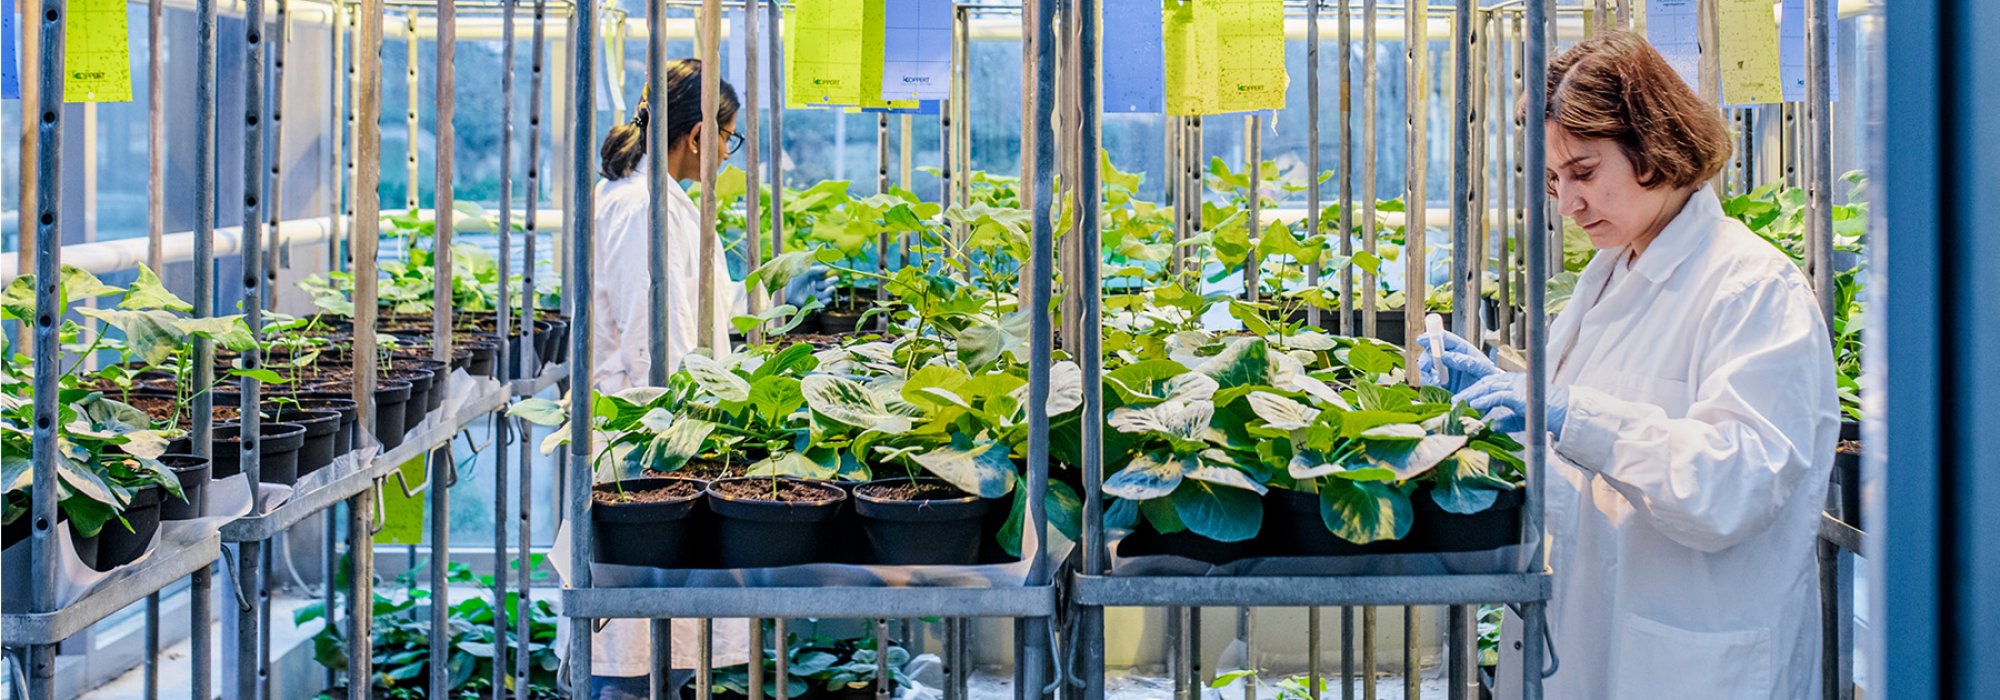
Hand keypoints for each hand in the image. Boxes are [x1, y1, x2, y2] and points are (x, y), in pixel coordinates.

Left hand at [782, 265, 835, 307]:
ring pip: (823, 293)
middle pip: (824, 284)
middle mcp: (811, 285)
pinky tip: (828, 299)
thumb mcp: (805, 271)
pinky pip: (819, 303)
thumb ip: (817, 269)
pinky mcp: (808, 302)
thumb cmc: (794, 277)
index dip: (828, 274)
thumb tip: (828, 268)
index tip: (833, 271)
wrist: (784, 289)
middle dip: (830, 281)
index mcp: (810, 276)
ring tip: (831, 288)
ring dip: (828, 291)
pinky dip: (824, 302)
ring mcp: (810, 293)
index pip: (822, 275)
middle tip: (835, 279)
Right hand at [1416, 330, 1498, 395]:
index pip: (1443, 338)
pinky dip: (1430, 386)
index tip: (1422, 339)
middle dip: (1425, 359)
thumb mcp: (1482, 368)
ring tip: (1436, 381)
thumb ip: (1466, 361)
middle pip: (1430, 353)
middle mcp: (1448, 359)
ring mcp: (1443, 373)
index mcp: (1460, 349)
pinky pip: (1428, 384)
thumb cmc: (1490, 380)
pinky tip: (1438, 387)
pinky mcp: (1439, 387)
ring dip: (1427, 374)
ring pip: (1426, 370)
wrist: (1491, 399)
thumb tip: (1446, 356)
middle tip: (1427, 366)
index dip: (1431, 336)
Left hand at [1455, 372, 1569, 437]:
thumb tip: (1492, 426)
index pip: (1489, 382)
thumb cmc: (1542, 415)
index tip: (1461, 397)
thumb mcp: (1519, 418)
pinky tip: (1475, 405)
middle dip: (1469, 389)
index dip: (1475, 388)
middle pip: (1486, 381)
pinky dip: (1484, 400)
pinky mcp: (1518, 395)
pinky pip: (1497, 396)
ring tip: (1458, 401)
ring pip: (1489, 386)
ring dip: (1472, 394)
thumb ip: (1505, 421)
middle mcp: (1512, 380)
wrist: (1561, 414)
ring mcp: (1516, 385)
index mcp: (1512, 382)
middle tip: (1454, 399)